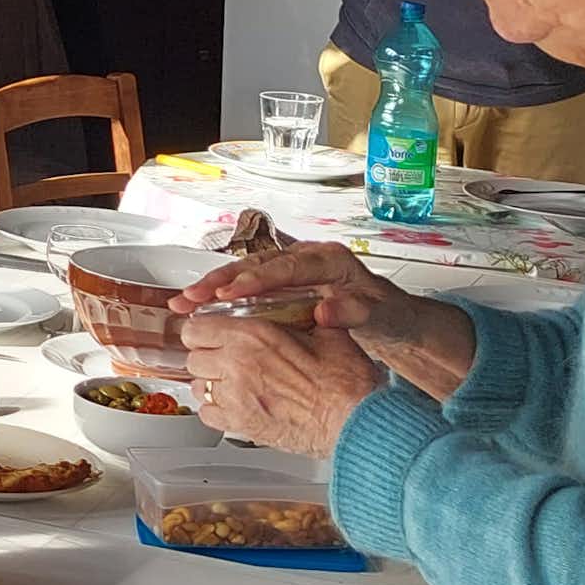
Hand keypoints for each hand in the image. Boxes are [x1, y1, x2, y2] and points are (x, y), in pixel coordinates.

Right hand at [173, 242, 473, 400]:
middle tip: (196, 297)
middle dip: (223, 280)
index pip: (288, 266)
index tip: (234, 292)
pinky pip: (248, 287)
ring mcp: (294, 272)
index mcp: (332, 261)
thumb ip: (357, 313)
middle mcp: (308, 259)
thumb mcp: (382, 319)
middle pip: (258, 264)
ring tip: (186, 302)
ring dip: (215, 288)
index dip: (258, 279)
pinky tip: (200, 309)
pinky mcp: (285, 287)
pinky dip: (223, 298)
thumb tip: (328, 310)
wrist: (398, 325)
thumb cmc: (392, 320)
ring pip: (246, 274)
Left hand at [181, 312, 381, 460]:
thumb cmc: (344, 382)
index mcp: (252, 335)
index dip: (202, 331)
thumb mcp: (326, 333)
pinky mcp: (239, 424)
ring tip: (232, 383)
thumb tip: (304, 308)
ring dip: (211, 384)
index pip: (196, 327)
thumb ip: (303, 317)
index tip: (210, 334)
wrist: (353, 420)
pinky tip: (235, 405)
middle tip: (225, 360)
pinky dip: (216, 410)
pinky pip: (207, 415)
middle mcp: (236, 364)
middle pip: (194, 358)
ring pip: (198, 387)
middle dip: (207, 357)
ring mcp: (235, 396)